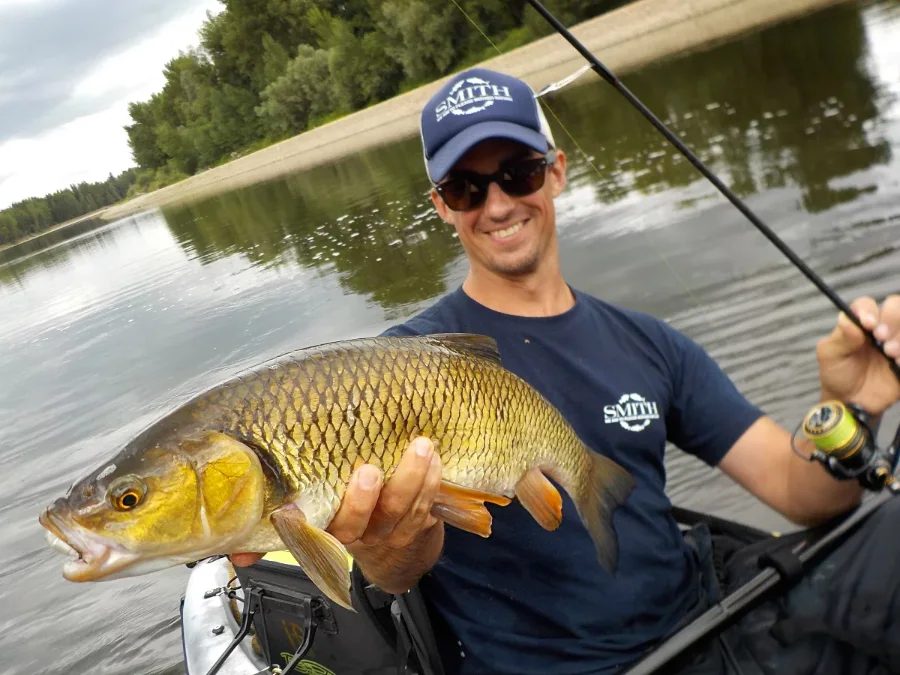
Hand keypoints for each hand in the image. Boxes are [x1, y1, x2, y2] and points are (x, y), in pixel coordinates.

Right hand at [230, 437, 441, 567]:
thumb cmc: (349, 512)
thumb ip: (277, 527)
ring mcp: (390, 530)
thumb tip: (236, 552)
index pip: (308, 532)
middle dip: (363, 499)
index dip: (301, 524)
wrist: (399, 550)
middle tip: (367, 470)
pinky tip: (434, 458)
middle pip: (359, 522)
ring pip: (400, 511)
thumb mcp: (311, 519)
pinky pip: (426, 505)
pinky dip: (431, 481)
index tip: (293, 505)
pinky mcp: (418, 523)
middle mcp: (358, 534)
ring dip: (410, 478)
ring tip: (418, 447)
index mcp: (325, 530)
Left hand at [816, 295, 899, 415]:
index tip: (868, 325)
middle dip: (892, 319)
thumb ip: (840, 337)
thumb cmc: (837, 373)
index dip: (870, 311)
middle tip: (881, 338)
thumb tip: (847, 319)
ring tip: (890, 353)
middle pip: (896, 306)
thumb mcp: (830, 355)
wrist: (851, 400)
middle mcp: (881, 328)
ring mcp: (897, 341)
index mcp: (859, 323)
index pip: (867, 305)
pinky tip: (898, 364)